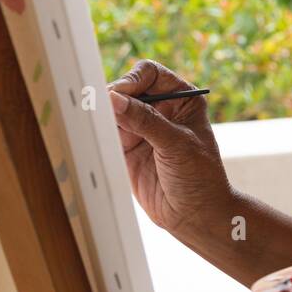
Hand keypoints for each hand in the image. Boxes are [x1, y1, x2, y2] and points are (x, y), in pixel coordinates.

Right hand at [108, 59, 231, 236]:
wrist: (196, 217)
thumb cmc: (200, 178)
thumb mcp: (177, 145)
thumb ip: (146, 121)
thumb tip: (113, 98)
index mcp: (182, 98)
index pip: (150, 74)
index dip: (131, 80)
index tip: (116, 95)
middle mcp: (160, 109)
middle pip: (127, 89)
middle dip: (112, 98)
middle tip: (98, 111)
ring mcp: (141, 129)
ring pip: (112, 111)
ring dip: (101, 115)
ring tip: (92, 124)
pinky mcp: (126, 148)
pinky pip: (105, 133)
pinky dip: (96, 133)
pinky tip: (91, 137)